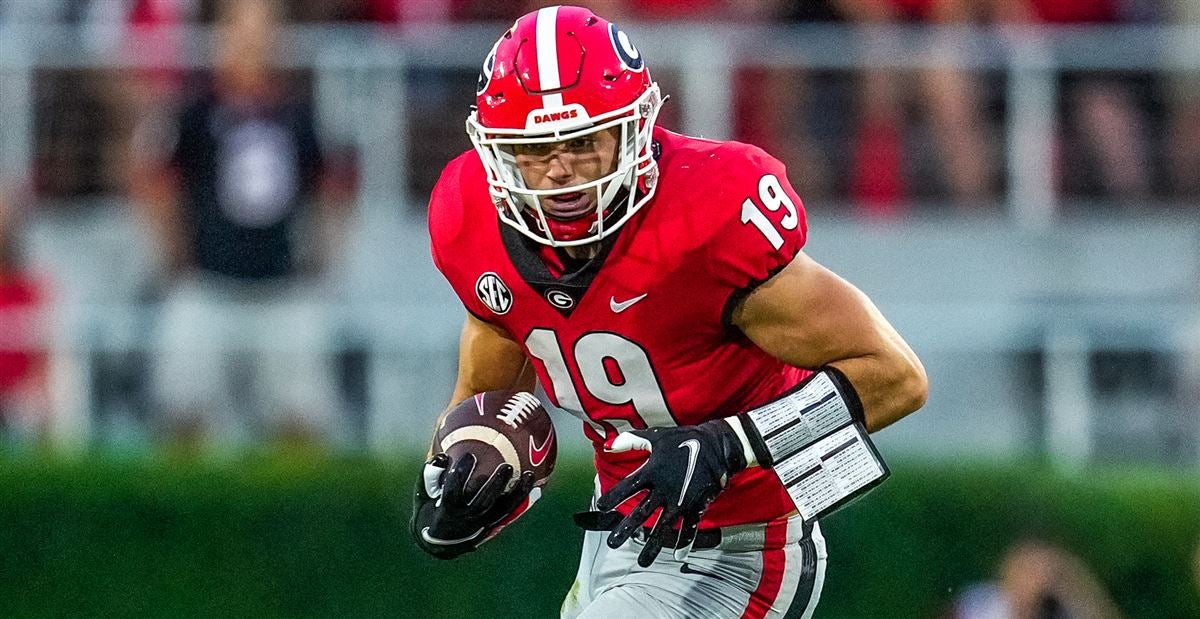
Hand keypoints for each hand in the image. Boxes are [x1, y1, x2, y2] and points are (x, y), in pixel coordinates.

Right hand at [410, 452, 536, 559]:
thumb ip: (430, 474)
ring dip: (516, 493)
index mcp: (445, 510)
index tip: (469, 455)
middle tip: (507, 466)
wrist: (439, 541)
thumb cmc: (430, 508)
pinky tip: (533, 484)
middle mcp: (465, 519)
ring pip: (501, 509)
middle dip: (495, 485)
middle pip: (483, 502)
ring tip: (529, 475)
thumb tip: (443, 456)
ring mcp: (480, 524)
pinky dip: (522, 499)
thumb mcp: (423, 493)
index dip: (461, 473)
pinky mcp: (491, 525)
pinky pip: (509, 512)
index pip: (454, 491)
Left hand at [595, 420, 746, 566]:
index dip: (613, 498)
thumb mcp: (656, 436)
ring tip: (642, 562)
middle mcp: (663, 489)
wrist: (718, 445)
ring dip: (652, 546)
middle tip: (612, 543)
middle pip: (640, 514)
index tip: (601, 507)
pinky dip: (685, 542)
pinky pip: (690, 527)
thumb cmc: (684, 439)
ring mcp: (680, 500)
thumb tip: (609, 443)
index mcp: (652, 471)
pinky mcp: (696, 505)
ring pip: (663, 528)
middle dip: (625, 529)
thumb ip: (632, 440)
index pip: (627, 488)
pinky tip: (678, 555)